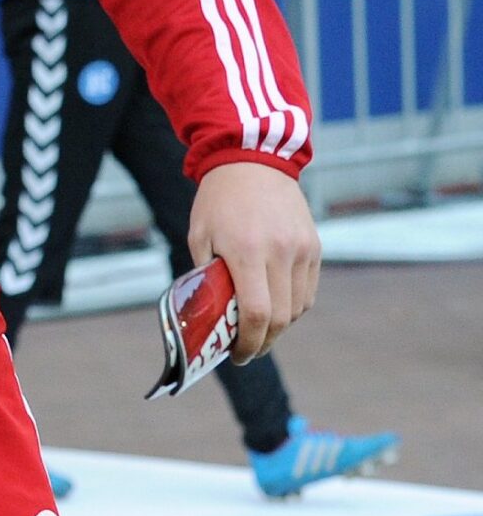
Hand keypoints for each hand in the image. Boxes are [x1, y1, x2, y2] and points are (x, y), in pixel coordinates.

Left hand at [189, 162, 319, 362]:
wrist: (253, 161)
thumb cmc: (218, 201)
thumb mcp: (200, 236)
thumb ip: (207, 276)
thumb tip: (210, 316)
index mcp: (246, 250)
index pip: (255, 312)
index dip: (248, 341)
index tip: (237, 355)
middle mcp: (280, 253)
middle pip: (280, 317)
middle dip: (263, 340)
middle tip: (247, 349)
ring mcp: (303, 251)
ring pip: (298, 308)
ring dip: (279, 325)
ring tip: (258, 328)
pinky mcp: (315, 248)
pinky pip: (308, 291)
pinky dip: (293, 306)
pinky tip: (275, 305)